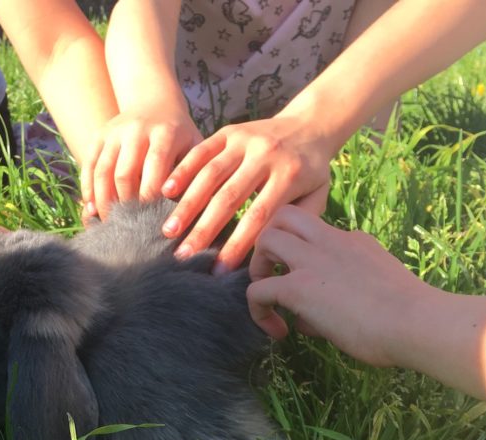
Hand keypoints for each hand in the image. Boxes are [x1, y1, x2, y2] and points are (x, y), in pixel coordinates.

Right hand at [81, 109, 202, 221]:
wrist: (156, 103)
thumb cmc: (181, 136)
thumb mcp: (195, 148)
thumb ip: (193, 175)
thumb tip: (189, 213)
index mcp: (164, 132)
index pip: (155, 168)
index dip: (151, 198)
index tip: (152, 223)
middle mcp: (136, 129)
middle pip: (125, 174)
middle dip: (126, 205)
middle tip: (129, 230)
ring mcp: (114, 132)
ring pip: (103, 172)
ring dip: (104, 201)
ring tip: (109, 224)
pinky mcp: (98, 136)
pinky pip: (89, 166)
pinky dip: (88, 189)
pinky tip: (92, 208)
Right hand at [160, 114, 335, 272]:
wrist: (310, 124)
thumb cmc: (312, 171)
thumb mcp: (318, 196)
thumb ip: (298, 222)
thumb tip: (269, 253)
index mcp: (290, 175)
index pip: (259, 216)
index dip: (237, 245)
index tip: (218, 270)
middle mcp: (265, 155)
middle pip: (228, 197)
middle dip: (203, 229)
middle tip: (183, 256)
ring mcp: (244, 140)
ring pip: (210, 175)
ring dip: (187, 204)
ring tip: (169, 231)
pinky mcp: (229, 131)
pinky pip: (202, 151)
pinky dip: (183, 170)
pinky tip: (166, 192)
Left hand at [246, 206, 436, 366]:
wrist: (417, 322)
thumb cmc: (409, 317)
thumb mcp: (376, 290)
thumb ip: (344, 293)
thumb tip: (311, 318)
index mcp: (353, 241)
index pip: (316, 232)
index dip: (303, 252)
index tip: (310, 283)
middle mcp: (331, 241)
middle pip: (285, 215)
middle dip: (270, 243)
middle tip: (274, 276)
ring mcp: (313, 261)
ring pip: (266, 238)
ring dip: (257, 268)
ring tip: (268, 299)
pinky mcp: (298, 288)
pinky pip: (257, 291)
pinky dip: (259, 311)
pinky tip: (278, 332)